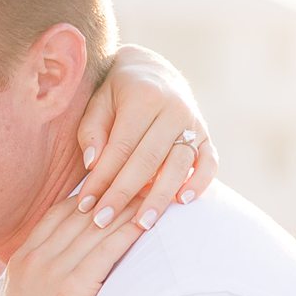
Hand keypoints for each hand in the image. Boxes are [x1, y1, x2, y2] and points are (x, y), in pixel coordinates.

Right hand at [0, 193, 148, 295]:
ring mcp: (49, 272)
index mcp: (22, 259)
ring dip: (130, 204)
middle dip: (116, 189)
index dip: (93, 194)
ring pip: (97, 226)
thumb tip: (66, 281)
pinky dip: (129, 232)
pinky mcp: (68, 291)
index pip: (61, 213)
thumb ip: (41, 285)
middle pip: (82, 211)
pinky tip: (151, 220)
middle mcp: (34, 258)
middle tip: (148, 172)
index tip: (120, 181)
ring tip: (159, 188)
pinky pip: (104, 251)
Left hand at [74, 46, 217, 223]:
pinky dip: (200, 182)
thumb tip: (92, 165)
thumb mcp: (98, 102)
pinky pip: (209, 162)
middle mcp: (173, 109)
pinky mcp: (207, 135)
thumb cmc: (117, 94)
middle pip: (148, 160)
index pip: (120, 147)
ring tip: (142, 224)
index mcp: (143, 98)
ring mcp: (194, 122)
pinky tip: (183, 201)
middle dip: (124, 194)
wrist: (153, 72)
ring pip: (178, 165)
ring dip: (159, 196)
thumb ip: (92, 131)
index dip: (101, 178)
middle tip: (104, 222)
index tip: (85, 204)